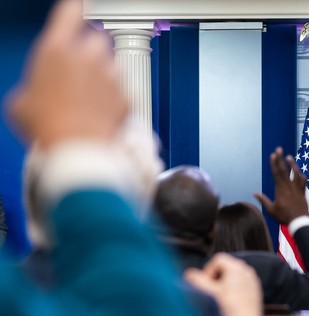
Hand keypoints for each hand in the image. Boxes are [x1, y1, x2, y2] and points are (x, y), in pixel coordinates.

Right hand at [4, 0, 127, 148]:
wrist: (79, 149)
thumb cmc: (48, 126)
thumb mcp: (21, 103)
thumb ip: (32, 87)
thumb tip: (34, 95)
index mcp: (56, 49)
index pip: (70, 12)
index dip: (75, 8)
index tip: (79, 5)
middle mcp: (88, 56)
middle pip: (97, 38)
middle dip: (91, 50)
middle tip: (82, 71)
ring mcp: (111, 74)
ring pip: (114, 62)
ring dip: (106, 72)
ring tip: (92, 95)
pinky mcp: (128, 94)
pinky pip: (124, 88)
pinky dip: (117, 96)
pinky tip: (104, 111)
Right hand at [184, 253, 262, 315]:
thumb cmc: (229, 311)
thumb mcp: (208, 293)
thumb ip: (196, 280)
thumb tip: (189, 274)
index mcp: (237, 267)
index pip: (218, 259)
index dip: (208, 270)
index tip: (205, 284)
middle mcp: (247, 271)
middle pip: (225, 268)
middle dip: (215, 278)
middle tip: (211, 292)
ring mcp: (252, 282)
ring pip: (232, 277)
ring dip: (223, 285)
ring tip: (220, 299)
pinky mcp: (254, 292)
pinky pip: (240, 286)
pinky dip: (232, 291)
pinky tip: (229, 304)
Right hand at [255, 147, 308, 224]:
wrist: (299, 221)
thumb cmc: (284, 217)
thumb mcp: (271, 210)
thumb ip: (263, 200)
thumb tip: (254, 193)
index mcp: (280, 189)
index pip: (276, 173)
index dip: (274, 163)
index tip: (272, 155)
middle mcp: (289, 186)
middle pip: (284, 170)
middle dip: (280, 158)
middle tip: (278, 149)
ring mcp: (297, 188)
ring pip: (295, 173)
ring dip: (292, 164)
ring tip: (288, 156)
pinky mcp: (303, 192)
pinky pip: (303, 181)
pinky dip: (300, 175)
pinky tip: (298, 171)